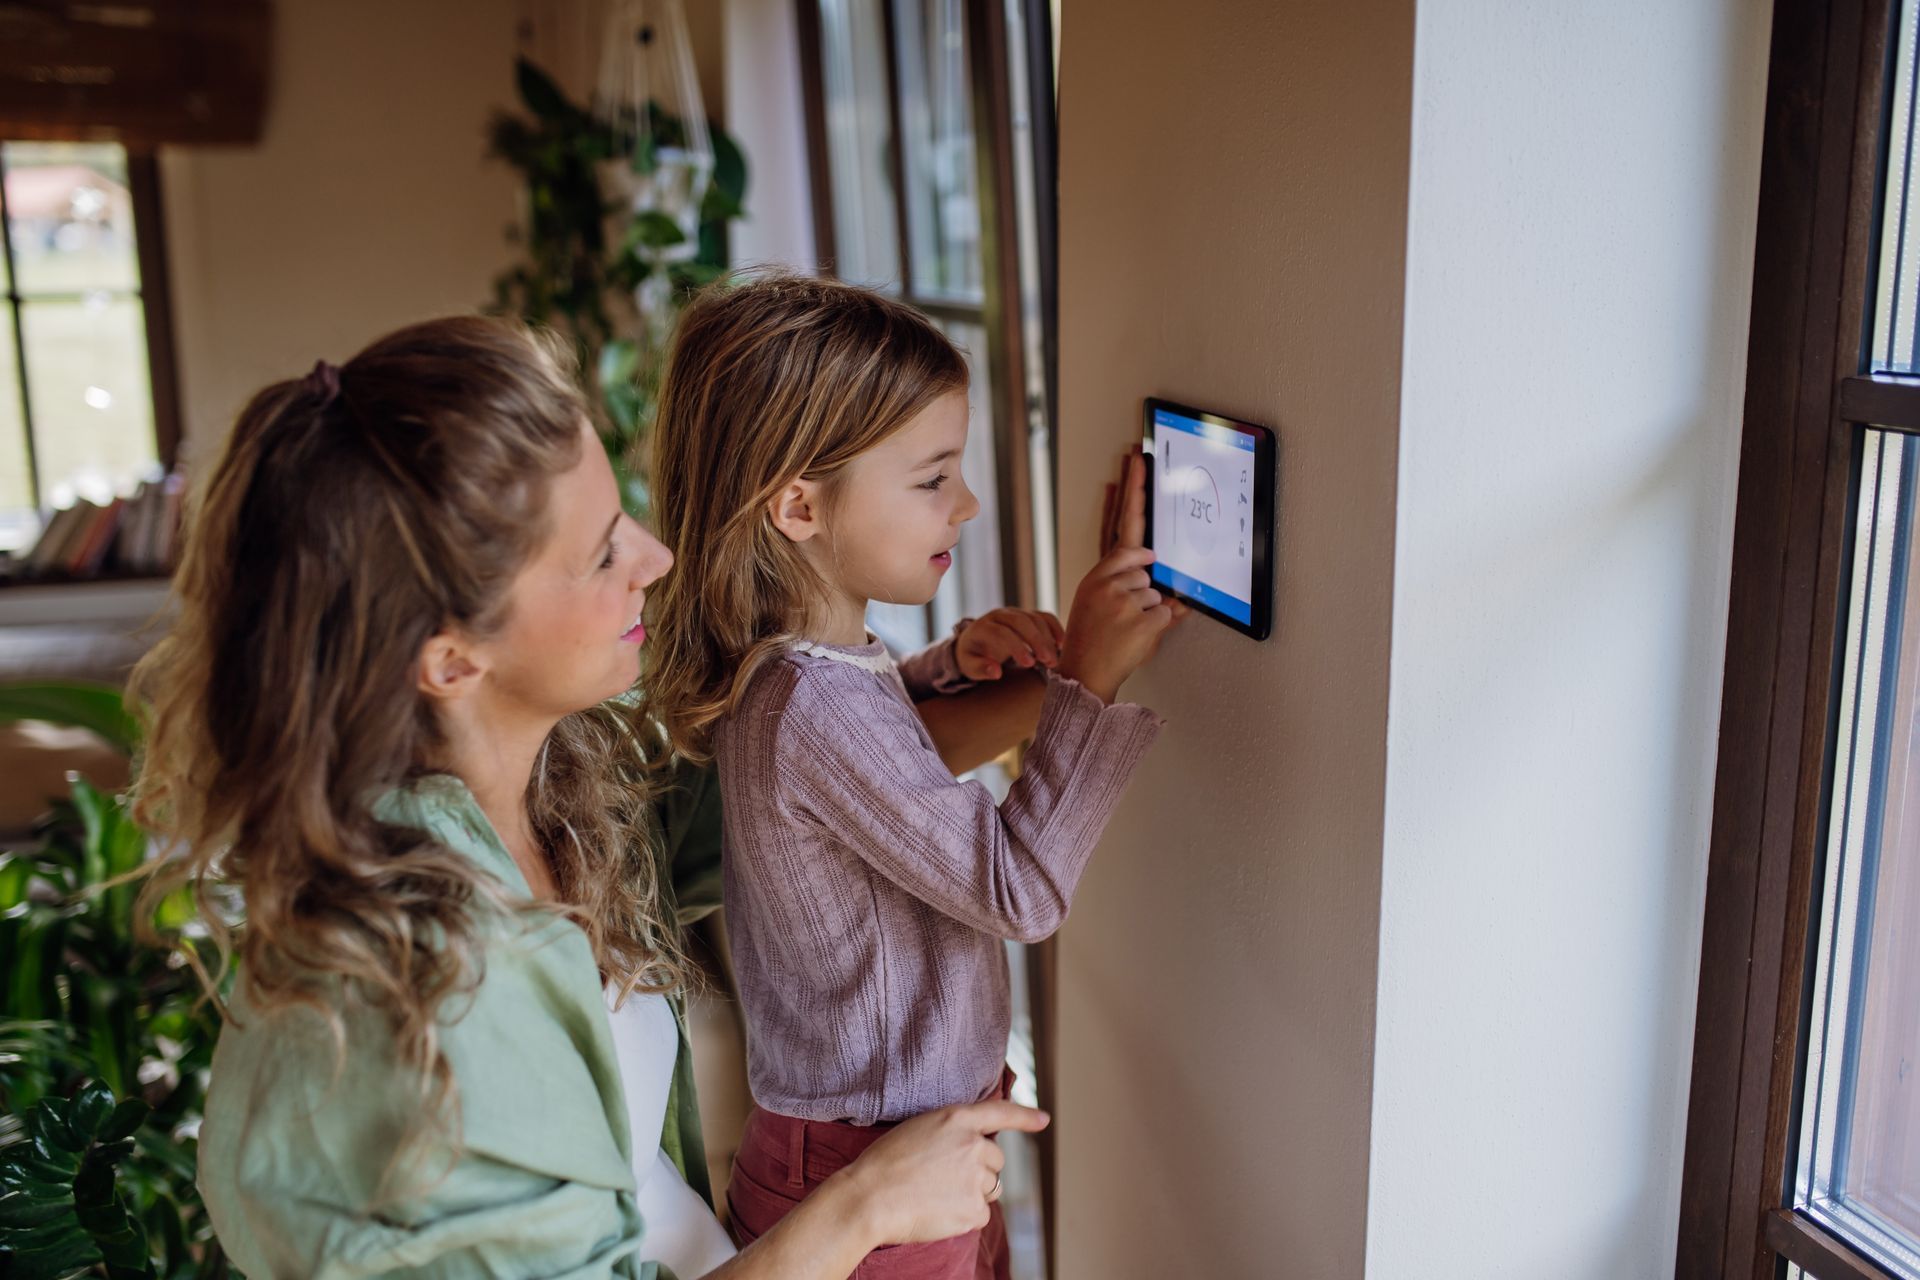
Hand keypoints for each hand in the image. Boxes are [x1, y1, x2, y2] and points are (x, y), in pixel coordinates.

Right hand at [834, 1100, 1048, 1246]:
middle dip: (979, 1169)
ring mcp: (976, 1178)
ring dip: (972, 1193)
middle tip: (944, 1178)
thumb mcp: (918, 1129)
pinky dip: (966, 1216)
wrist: (871, 1197)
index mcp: (957, 1119)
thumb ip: (950, 1134)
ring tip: (937, 1195)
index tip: (1044, 1120)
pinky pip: (981, 1214)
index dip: (1024, 1117)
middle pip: (995, 1160)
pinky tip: (939, 1211)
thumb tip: (974, 1153)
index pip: (1000, 1112)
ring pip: (990, 1188)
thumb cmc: (884, 1163)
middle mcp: (973, 1145)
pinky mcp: (974, 1209)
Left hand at [956, 608, 1064, 680]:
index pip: (1002, 632)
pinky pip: (1044, 617)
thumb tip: (996, 672)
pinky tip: (1061, 644)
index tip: (1029, 664)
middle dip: (1037, 641)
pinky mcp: (1027, 616)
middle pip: (1021, 621)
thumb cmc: (973, 656)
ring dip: (1048, 638)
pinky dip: (1055, 628)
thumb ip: (981, 668)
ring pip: (1035, 618)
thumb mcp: (970, 666)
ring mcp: (1015, 613)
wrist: (976, 642)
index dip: (1016, 647)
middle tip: (1049, 662)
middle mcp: (1000, 615)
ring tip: (1053, 660)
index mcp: (983, 626)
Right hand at [1063, 448, 1185, 701]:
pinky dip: (1158, 628)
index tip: (1140, 461)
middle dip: (1142, 590)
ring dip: (1149, 612)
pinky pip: (1167, 614)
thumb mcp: (1099, 600)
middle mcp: (1109, 582)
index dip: (1134, 493)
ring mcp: (1126, 601)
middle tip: (1120, 611)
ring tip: (1124, 630)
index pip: (1123, 527)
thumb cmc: (1093, 637)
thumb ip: (1127, 576)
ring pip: (1159, 593)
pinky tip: (1135, 637)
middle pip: (1147, 568)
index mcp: (1098, 574)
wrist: (1083, 673)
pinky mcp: (1143, 621)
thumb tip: (1153, 558)